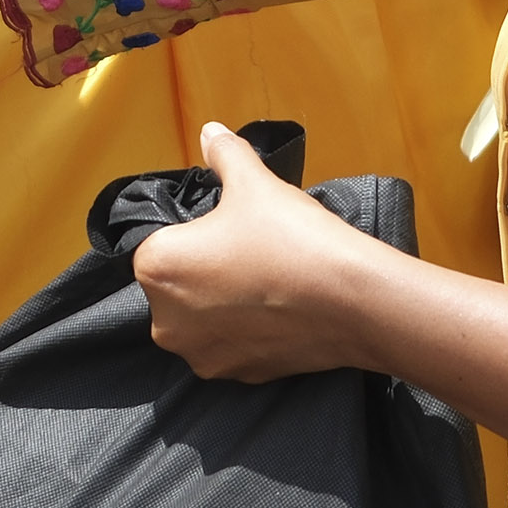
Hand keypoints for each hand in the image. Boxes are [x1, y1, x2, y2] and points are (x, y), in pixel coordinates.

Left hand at [129, 122, 387, 382]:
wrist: (352, 301)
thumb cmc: (291, 236)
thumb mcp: (254, 181)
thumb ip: (223, 153)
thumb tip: (210, 131)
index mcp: (155, 268)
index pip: (160, 243)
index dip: (196, 232)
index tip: (229, 228)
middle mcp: (164, 321)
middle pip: (177, 284)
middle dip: (206, 269)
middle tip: (251, 251)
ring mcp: (201, 355)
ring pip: (203, 318)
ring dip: (224, 302)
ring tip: (267, 280)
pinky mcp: (236, 376)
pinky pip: (232, 345)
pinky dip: (248, 330)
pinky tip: (278, 309)